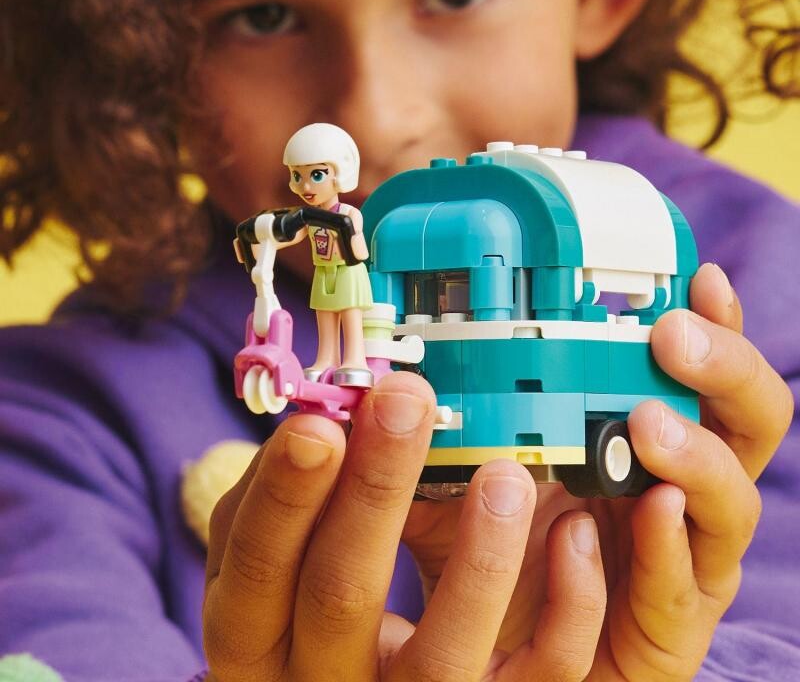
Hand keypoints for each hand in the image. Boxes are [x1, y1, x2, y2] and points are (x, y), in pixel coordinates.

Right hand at [203, 372, 605, 681]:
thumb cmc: (313, 598)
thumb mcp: (285, 552)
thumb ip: (296, 495)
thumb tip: (324, 413)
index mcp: (257, 637)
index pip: (256, 568)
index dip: (284, 496)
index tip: (321, 424)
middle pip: (340, 597)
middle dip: (373, 491)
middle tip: (406, 402)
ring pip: (442, 663)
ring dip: (479, 558)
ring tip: (506, 473)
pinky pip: (537, 678)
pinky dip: (565, 608)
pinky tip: (572, 533)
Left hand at [404, 263, 791, 680]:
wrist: (493, 656)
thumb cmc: (488, 553)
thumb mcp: (457, 481)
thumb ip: (440, 432)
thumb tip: (394, 377)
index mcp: (641, 442)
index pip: (698, 376)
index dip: (713, 325)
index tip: (698, 276)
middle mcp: (679, 491)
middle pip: (747, 422)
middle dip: (725, 370)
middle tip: (672, 335)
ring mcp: (683, 558)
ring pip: (732, 503)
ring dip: (696, 456)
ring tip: (647, 425)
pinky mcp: (670, 628)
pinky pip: (680, 587)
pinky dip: (664, 547)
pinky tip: (643, 511)